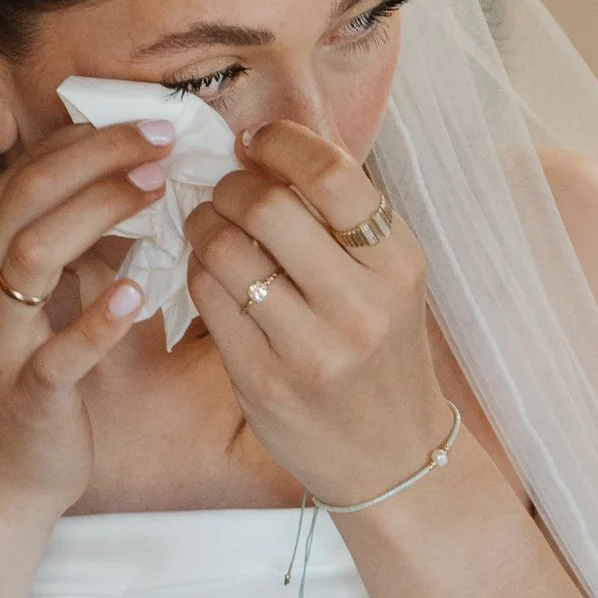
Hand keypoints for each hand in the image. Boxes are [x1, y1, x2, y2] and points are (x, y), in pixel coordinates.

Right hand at [0, 117, 174, 517]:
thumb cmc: (10, 378)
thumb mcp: (9, 300)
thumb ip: (42, 238)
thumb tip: (110, 172)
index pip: (16, 177)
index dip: (81, 143)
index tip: (142, 125)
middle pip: (27, 200)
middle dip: (98, 160)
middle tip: (160, 142)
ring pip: (36, 255)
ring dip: (100, 211)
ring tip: (156, 188)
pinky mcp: (23, 396)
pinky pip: (61, 350)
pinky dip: (99, 317)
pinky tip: (139, 290)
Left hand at [183, 120, 453, 505]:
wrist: (391, 455)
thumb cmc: (382, 353)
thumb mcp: (389, 280)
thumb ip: (341, 219)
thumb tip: (268, 142)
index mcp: (398, 264)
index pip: (332, 175)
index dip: (280, 144)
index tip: (254, 141)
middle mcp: (360, 305)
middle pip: (267, 207)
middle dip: (231, 187)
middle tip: (225, 191)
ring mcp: (310, 348)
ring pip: (226, 251)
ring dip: (204, 227)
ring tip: (210, 229)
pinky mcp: (265, 382)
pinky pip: (208, 302)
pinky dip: (198, 274)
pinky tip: (210, 275)